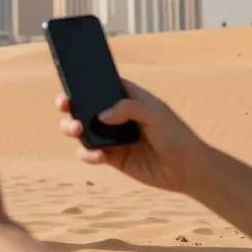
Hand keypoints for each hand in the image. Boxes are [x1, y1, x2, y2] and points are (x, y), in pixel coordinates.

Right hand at [57, 79, 205, 192]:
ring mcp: (112, 137)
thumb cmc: (176, 135)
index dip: (85, 82)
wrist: (188, 170)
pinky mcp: (112, 157)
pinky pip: (90, 153)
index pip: (102, 85)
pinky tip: (98, 156)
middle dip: (69, 104)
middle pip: (84, 106)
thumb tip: (100, 116)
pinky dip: (88, 154)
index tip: (71, 80)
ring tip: (75, 130)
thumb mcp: (155, 113)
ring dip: (71, 128)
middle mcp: (116, 116)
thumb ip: (127, 108)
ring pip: (81, 129)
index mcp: (128, 99)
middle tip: (64, 104)